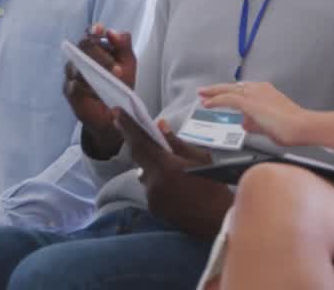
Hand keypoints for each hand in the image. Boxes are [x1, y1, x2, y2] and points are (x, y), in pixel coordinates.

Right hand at [64, 24, 136, 155]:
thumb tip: (112, 32)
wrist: (116, 112)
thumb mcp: (128, 62)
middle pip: (82, 47)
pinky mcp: (69, 91)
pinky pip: (72, 86)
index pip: (90, 34)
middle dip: (100, 55)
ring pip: (75, 66)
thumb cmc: (120, 83)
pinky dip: (84, 87)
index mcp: (95, 48)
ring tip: (112, 79)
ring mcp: (72, 74)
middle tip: (118, 69)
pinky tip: (96, 91)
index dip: (93, 30)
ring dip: (93, 71)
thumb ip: (123, 45)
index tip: (99, 30)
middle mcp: (80, 57)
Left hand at [114, 110, 232, 240]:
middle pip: (137, 156)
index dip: (127, 126)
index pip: (141, 142)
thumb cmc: (215, 185)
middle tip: (124, 124)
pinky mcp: (153, 208)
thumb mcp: (201, 158)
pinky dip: (156, 178)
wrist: (217, 220)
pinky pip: (150, 186)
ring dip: (149, 162)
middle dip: (132, 139)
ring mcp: (152, 197)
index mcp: (167, 167)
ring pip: (144, 172)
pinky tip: (171, 179)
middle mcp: (154, 182)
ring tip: (163, 157)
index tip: (115, 112)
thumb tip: (160, 125)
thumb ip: (176, 142)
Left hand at [198, 82, 310, 146]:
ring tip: (202, 96)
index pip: (242, 89)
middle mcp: (259, 89)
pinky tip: (208, 103)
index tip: (221, 94)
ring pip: (228, 90)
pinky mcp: (250, 102)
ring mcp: (254, 94)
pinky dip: (216, 101)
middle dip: (217, 89)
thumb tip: (245, 123)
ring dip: (213, 93)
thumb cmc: (291, 126)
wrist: (300, 125)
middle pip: (232, 87)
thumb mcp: (269, 124)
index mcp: (265, 90)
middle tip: (204, 91)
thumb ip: (255, 122)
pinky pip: (228, 99)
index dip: (229, 92)